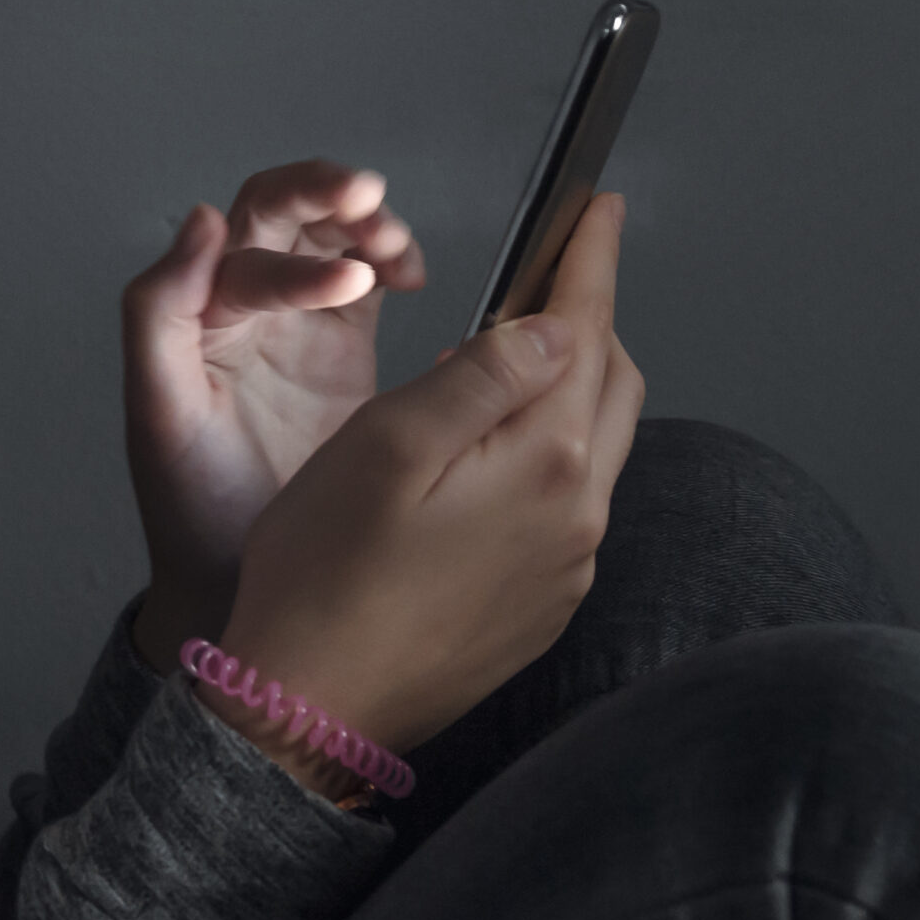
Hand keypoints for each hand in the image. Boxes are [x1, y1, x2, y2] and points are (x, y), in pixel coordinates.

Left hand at [121, 159, 429, 671]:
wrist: (243, 585)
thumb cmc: (193, 506)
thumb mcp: (159, 411)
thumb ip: (160, 311)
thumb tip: (198, 216)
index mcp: (198, 313)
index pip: (245, 247)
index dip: (298, 257)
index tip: (351, 286)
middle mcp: (242, 305)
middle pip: (280, 211)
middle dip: (324, 193)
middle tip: (371, 200)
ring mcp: (294, 321)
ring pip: (326, 233)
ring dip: (362, 222)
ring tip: (396, 251)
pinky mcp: (341, 347)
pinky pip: (365, 277)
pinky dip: (390, 259)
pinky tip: (412, 277)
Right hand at [197, 193, 643, 786]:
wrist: (309, 709)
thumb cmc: (323, 572)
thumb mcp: (387, 443)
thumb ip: (482, 374)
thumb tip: (554, 324)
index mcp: (548, 463)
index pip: (587, 330)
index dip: (592, 259)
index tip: (601, 209)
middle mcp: (579, 518)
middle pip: (610, 385)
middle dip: (584, 319)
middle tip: (545, 274)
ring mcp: (566, 571)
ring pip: (592, 447)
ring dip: (560, 391)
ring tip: (490, 363)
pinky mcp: (540, 608)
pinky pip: (566, 507)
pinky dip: (541, 457)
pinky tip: (477, 460)